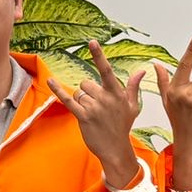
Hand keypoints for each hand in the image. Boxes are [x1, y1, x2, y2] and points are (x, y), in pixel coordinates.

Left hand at [46, 39, 144, 189]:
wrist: (115, 149)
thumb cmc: (123, 126)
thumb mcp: (132, 106)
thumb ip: (134, 86)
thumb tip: (141, 70)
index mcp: (117, 93)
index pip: (106, 70)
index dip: (98, 55)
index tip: (92, 42)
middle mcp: (105, 98)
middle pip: (87, 83)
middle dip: (88, 92)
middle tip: (96, 107)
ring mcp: (94, 108)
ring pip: (79, 93)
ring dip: (81, 101)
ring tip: (92, 114)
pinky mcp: (83, 117)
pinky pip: (68, 100)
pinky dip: (58, 90)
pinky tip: (51, 80)